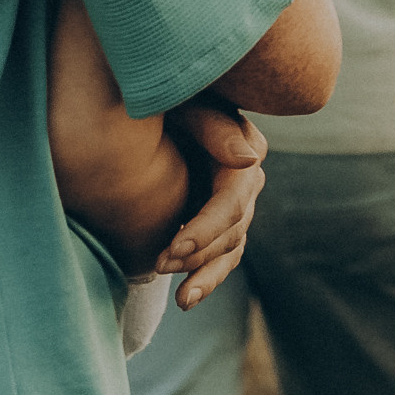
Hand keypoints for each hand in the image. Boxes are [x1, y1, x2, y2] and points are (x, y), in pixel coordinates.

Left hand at [152, 98, 267, 309]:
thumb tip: (249, 160)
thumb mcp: (186, 101)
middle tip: (160, 263)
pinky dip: (205, 278)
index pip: (232, 201)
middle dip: (197, 253)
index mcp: (243, 147)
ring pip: (230, 249)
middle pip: (232, 230)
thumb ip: (214, 126)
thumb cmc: (164, 95)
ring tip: (181, 300)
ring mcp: (235, 202)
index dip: (206, 229)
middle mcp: (246, 178)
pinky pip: (221, 256)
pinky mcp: (218, 220)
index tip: (174, 249)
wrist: (144, 97)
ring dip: (205, 275)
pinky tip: (185, 300)